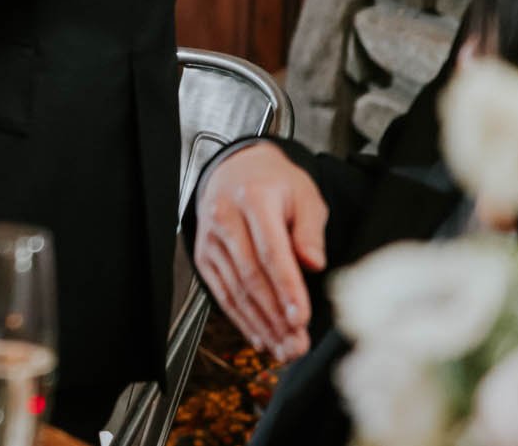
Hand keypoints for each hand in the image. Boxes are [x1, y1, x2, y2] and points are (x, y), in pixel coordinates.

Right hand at [192, 142, 326, 360]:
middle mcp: (224, 218)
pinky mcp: (203, 254)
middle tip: (297, 344)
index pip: (270, 251)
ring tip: (284, 349)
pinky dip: (241, 319)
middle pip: (250, 276)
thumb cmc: (275, 183)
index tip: (301, 317)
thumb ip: (310, 229)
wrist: (236, 168)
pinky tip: (260, 337)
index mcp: (253, 199)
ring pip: (234, 290)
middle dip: (275, 316)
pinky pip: (221, 292)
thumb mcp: (305, 194)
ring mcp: (210, 238)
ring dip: (260, 324)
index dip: (286, 288)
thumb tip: (314, 264)